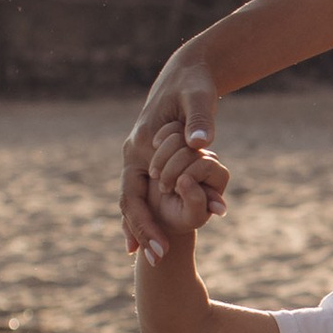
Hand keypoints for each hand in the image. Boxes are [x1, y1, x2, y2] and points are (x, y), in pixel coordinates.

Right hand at [123, 46, 227, 258]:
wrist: (188, 71)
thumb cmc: (195, 84)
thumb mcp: (200, 99)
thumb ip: (200, 122)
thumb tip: (202, 144)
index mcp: (141, 144)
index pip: (137, 193)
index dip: (146, 223)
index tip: (162, 247)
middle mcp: (134, 153)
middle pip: (130, 202)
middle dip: (141, 232)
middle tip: (156, 260)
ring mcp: (138, 156)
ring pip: (133, 199)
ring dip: (140, 228)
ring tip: (150, 258)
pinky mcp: (148, 157)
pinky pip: (142, 191)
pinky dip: (143, 214)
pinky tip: (146, 237)